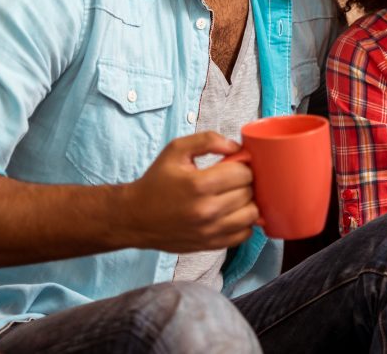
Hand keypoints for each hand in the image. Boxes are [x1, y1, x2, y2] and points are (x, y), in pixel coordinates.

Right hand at [122, 131, 259, 252]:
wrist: (135, 217)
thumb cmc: (156, 182)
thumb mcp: (176, 150)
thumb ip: (207, 140)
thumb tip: (236, 146)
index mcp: (199, 184)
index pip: (244, 173)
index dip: (243, 166)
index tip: (234, 166)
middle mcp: (207, 210)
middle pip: (249, 193)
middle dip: (246, 183)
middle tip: (233, 180)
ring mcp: (210, 231)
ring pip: (251, 215)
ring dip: (248, 203)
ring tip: (235, 196)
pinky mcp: (210, 245)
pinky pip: (244, 235)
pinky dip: (244, 224)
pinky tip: (232, 214)